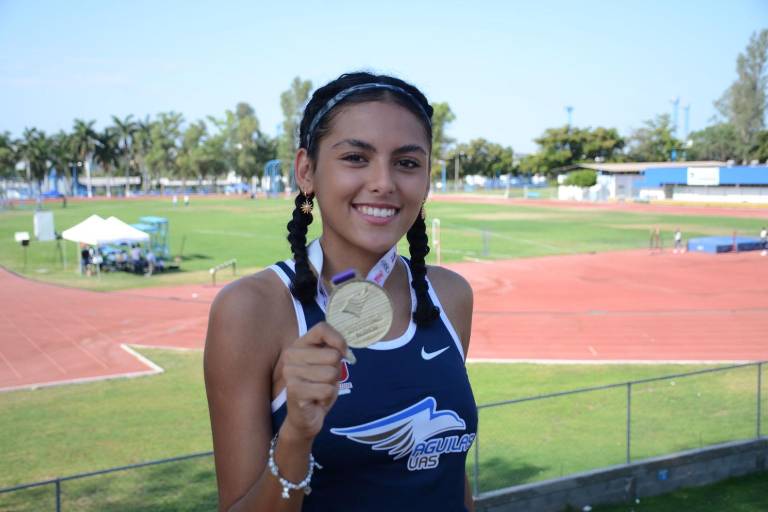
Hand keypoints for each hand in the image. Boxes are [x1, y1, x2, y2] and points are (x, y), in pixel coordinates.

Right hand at [280, 322, 347, 440]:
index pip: (322, 328)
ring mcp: (290, 372)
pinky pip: (327, 390)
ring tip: (319, 390)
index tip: (344, 353)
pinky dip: (327, 397)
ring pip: (331, 373)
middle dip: (335, 371)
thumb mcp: (328, 365)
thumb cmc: (318, 387)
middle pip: (332, 355)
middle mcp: (290, 355)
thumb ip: (335, 351)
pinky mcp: (294, 390)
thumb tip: (346, 352)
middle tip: (324, 381)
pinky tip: (317, 400)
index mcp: (299, 344)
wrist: (304, 417)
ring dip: (331, 386)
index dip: (339, 340)